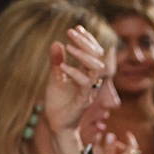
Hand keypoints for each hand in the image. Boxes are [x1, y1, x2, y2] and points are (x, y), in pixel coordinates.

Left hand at [44, 26, 109, 142]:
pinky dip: (74, 72)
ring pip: (95, 68)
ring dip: (83, 54)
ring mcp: (89, 90)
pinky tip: (63, 66)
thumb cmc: (59, 103)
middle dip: (86, 42)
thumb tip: (56, 43)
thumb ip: (57, 62)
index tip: (76, 28)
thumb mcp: (55, 77)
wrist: (57, 125)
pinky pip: (84, 83)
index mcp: (86, 74)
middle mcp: (91, 81)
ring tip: (69, 45)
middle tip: (71, 31)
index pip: (93, 53)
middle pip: (97, 57)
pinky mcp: (83, 100)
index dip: (87, 39)